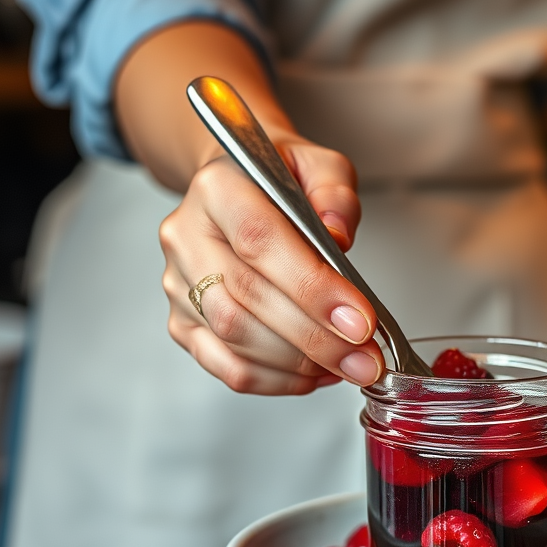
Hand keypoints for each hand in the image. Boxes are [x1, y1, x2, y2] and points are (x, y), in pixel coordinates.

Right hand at [159, 137, 384, 394]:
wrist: (242, 189)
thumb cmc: (282, 181)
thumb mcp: (320, 166)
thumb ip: (335, 194)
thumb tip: (337, 236)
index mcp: (217, 189)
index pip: (260, 242)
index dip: (314, 289)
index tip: (361, 321)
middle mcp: (187, 236)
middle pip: (246, 300)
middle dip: (317, 339)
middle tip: (366, 359)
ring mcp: (179, 284)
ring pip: (235, 339)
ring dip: (300, 363)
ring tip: (349, 364)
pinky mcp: (183, 323)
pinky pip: (228, 366)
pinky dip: (278, 380)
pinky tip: (316, 372)